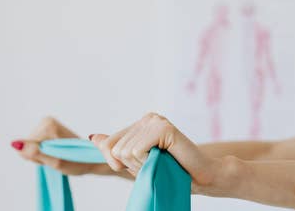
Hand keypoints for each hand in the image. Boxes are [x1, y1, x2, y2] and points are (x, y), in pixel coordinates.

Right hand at [11, 116, 123, 176]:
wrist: (92, 158)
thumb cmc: (77, 161)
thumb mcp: (55, 161)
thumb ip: (35, 153)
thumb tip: (15, 144)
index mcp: (48, 125)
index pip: (27, 147)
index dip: (39, 158)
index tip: (55, 157)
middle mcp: (46, 121)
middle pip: (28, 146)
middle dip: (40, 156)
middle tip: (57, 157)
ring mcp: (46, 124)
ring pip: (30, 147)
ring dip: (42, 155)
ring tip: (58, 155)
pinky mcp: (46, 129)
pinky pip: (34, 146)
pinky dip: (43, 153)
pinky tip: (55, 152)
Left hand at [89, 112, 220, 187]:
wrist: (200, 177)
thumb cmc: (172, 171)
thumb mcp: (137, 163)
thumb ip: (115, 149)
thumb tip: (94, 137)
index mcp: (141, 123)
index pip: (110, 144)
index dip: (120, 163)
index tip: (145, 165)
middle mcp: (148, 118)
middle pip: (115, 148)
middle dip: (132, 165)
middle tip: (156, 164)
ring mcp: (156, 120)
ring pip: (124, 151)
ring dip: (141, 165)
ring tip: (162, 162)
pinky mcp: (164, 127)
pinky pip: (136, 150)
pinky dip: (147, 161)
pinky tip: (165, 157)